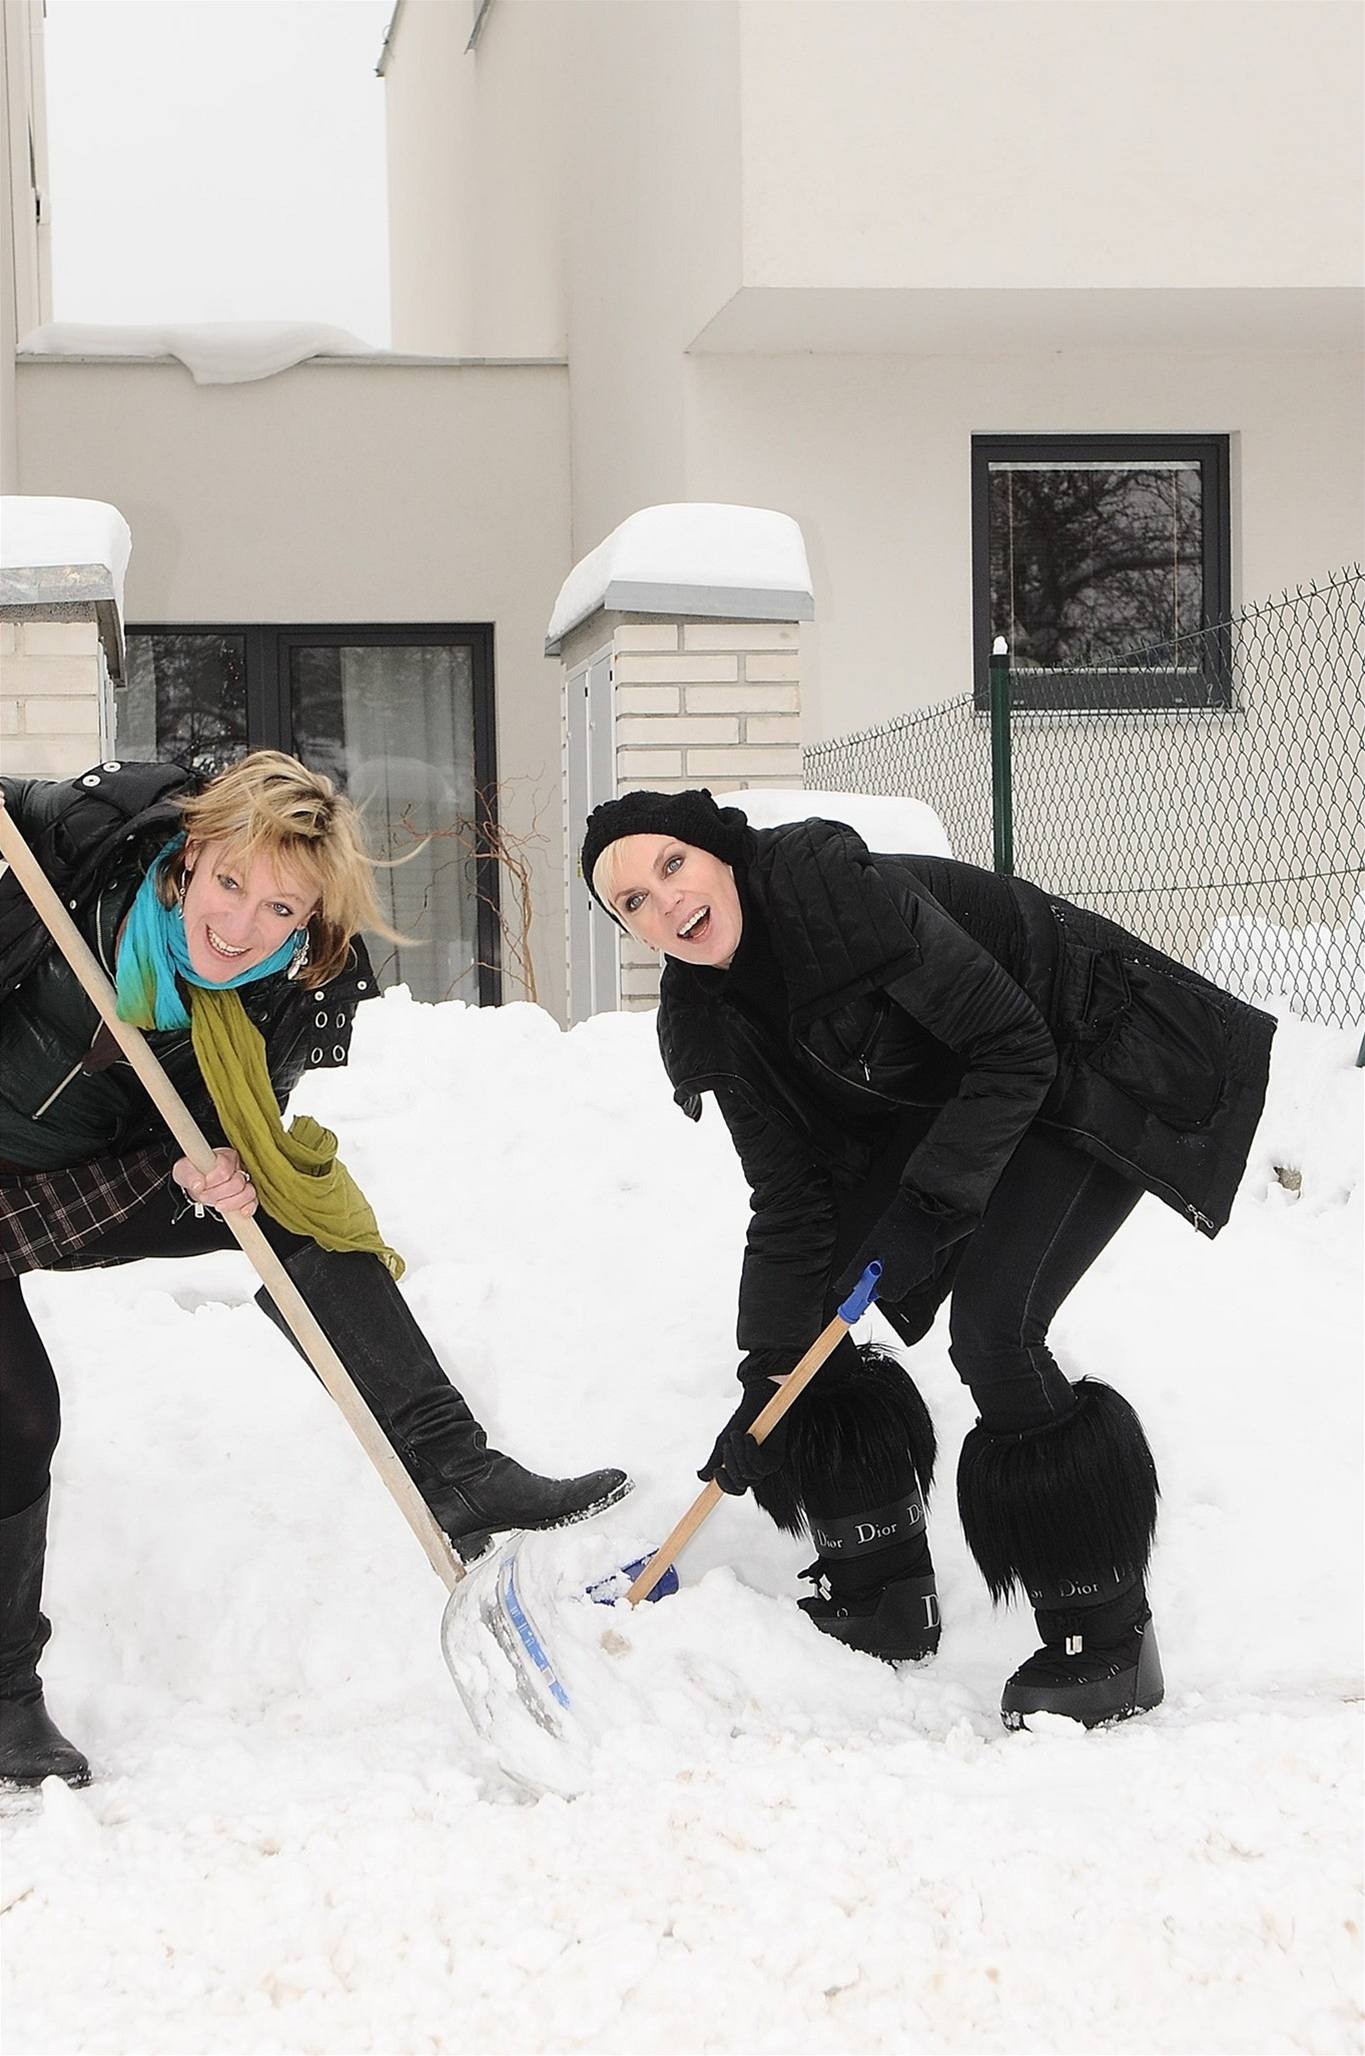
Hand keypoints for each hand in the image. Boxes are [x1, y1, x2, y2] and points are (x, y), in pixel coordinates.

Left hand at [173, 1147, 257, 1217]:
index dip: (213, 1180)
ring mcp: (244, 1182)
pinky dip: (249, 1208)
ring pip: (248, 1192)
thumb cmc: (193, 1172)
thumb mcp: (184, 1170)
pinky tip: (241, 1212)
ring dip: (231, 1202)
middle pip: (237, 1182)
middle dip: (218, 1193)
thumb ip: (189, 1175)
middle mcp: (238, 1167)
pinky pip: (253, 1202)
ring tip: (217, 1205)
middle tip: (204, 1196)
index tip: (203, 1184)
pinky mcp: (246, 1196)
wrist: (197, 1182)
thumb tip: (198, 1185)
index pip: (225, 1168)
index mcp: (225, 1156)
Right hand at [698, 1370, 791, 1495]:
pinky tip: (749, 1437)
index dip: (725, 1485)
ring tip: (737, 1435)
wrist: (758, 1402)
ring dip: (739, 1454)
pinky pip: (760, 1467)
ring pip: (748, 1476)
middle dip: (730, 1466)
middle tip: (727, 1445)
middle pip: (741, 1487)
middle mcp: (755, 1472)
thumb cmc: (742, 1422)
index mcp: (742, 1469)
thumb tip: (702, 1477)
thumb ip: (714, 1461)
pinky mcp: (776, 1460)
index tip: (717, 1471)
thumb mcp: (723, 1443)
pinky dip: (751, 1452)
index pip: (735, 1489)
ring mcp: (766, 1467)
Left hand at [832, 1190, 943, 1304]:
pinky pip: (914, 1274)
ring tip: (893, 1251)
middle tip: (879, 1262)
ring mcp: (924, 1271)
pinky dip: (907, 1267)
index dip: (875, 1287)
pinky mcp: (930, 1265)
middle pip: (896, 1291)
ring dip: (896, 1273)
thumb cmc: (894, 1226)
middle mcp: (914, 1276)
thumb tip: (842, 1289)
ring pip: (905, 1283)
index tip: (869, 1278)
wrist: (922, 1208)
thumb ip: (855, 1272)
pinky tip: (904, 1250)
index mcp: (898, 1273)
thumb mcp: (868, 1248)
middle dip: (886, 1281)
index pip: (886, 1294)